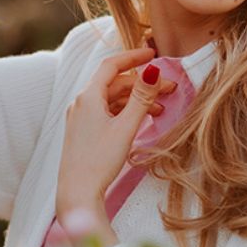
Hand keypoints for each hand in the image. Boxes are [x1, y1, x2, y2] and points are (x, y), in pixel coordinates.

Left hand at [54, 47, 171, 222]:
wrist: (77, 191)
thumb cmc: (99, 161)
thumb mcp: (126, 127)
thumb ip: (141, 98)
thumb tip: (152, 71)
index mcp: (88, 97)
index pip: (111, 65)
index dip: (133, 57)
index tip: (153, 54)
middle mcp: (81, 103)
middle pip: (115, 83)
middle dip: (142, 84)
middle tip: (169, 89)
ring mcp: (80, 117)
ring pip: (112, 99)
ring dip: (136, 99)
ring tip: (160, 108)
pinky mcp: (83, 131)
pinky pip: (106, 112)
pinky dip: (125, 111)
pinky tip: (141, 119)